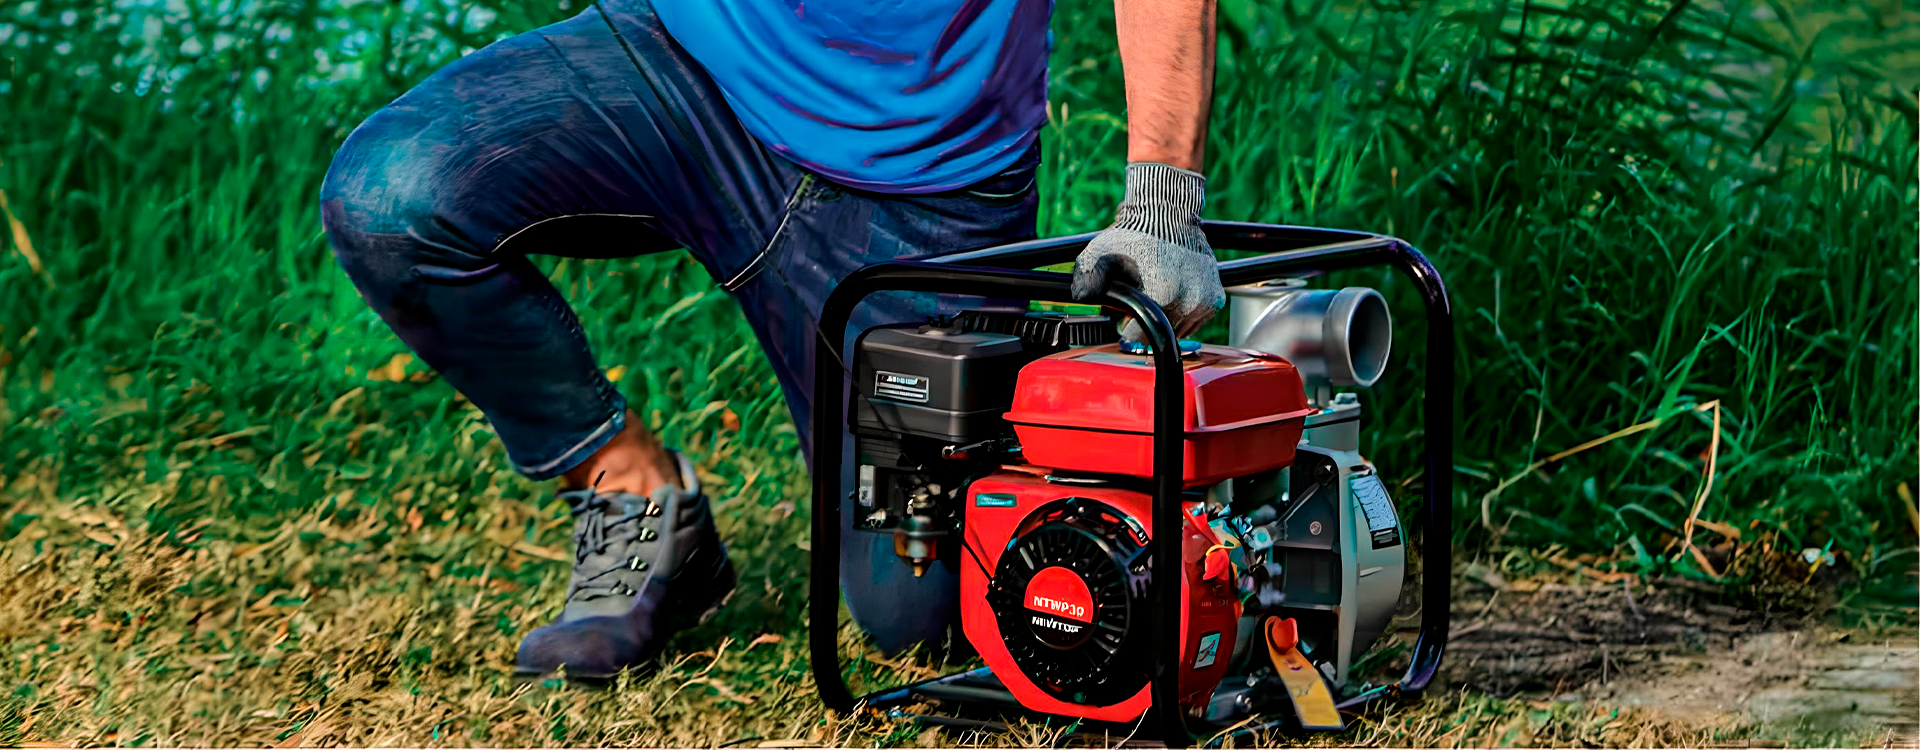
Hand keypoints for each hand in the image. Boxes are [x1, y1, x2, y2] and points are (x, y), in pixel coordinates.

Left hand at [1071, 162, 1223, 340]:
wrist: (1168, 214)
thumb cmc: (1133, 234)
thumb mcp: (1100, 254)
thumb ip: (1087, 278)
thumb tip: (1080, 298)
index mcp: (1163, 293)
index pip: (1142, 336)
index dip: (1128, 334)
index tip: (1122, 327)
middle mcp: (1189, 300)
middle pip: (1161, 335)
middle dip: (1146, 326)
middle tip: (1136, 307)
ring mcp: (1205, 301)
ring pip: (1180, 331)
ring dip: (1165, 322)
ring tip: (1154, 297)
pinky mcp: (1215, 299)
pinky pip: (1194, 321)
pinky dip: (1181, 315)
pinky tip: (1170, 295)